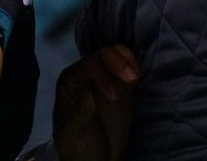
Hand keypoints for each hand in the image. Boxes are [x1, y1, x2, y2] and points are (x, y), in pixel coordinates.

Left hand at [53, 45, 139, 160]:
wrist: (95, 160)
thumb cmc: (78, 149)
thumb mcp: (72, 136)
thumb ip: (77, 115)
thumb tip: (87, 94)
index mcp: (70, 82)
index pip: (87, 66)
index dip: (102, 74)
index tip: (114, 96)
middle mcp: (85, 75)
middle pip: (102, 56)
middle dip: (117, 63)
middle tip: (132, 79)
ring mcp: (103, 79)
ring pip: (115, 56)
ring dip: (127, 62)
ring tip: (135, 78)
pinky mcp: (120, 85)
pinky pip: (127, 66)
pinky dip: (134, 67)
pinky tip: (136, 80)